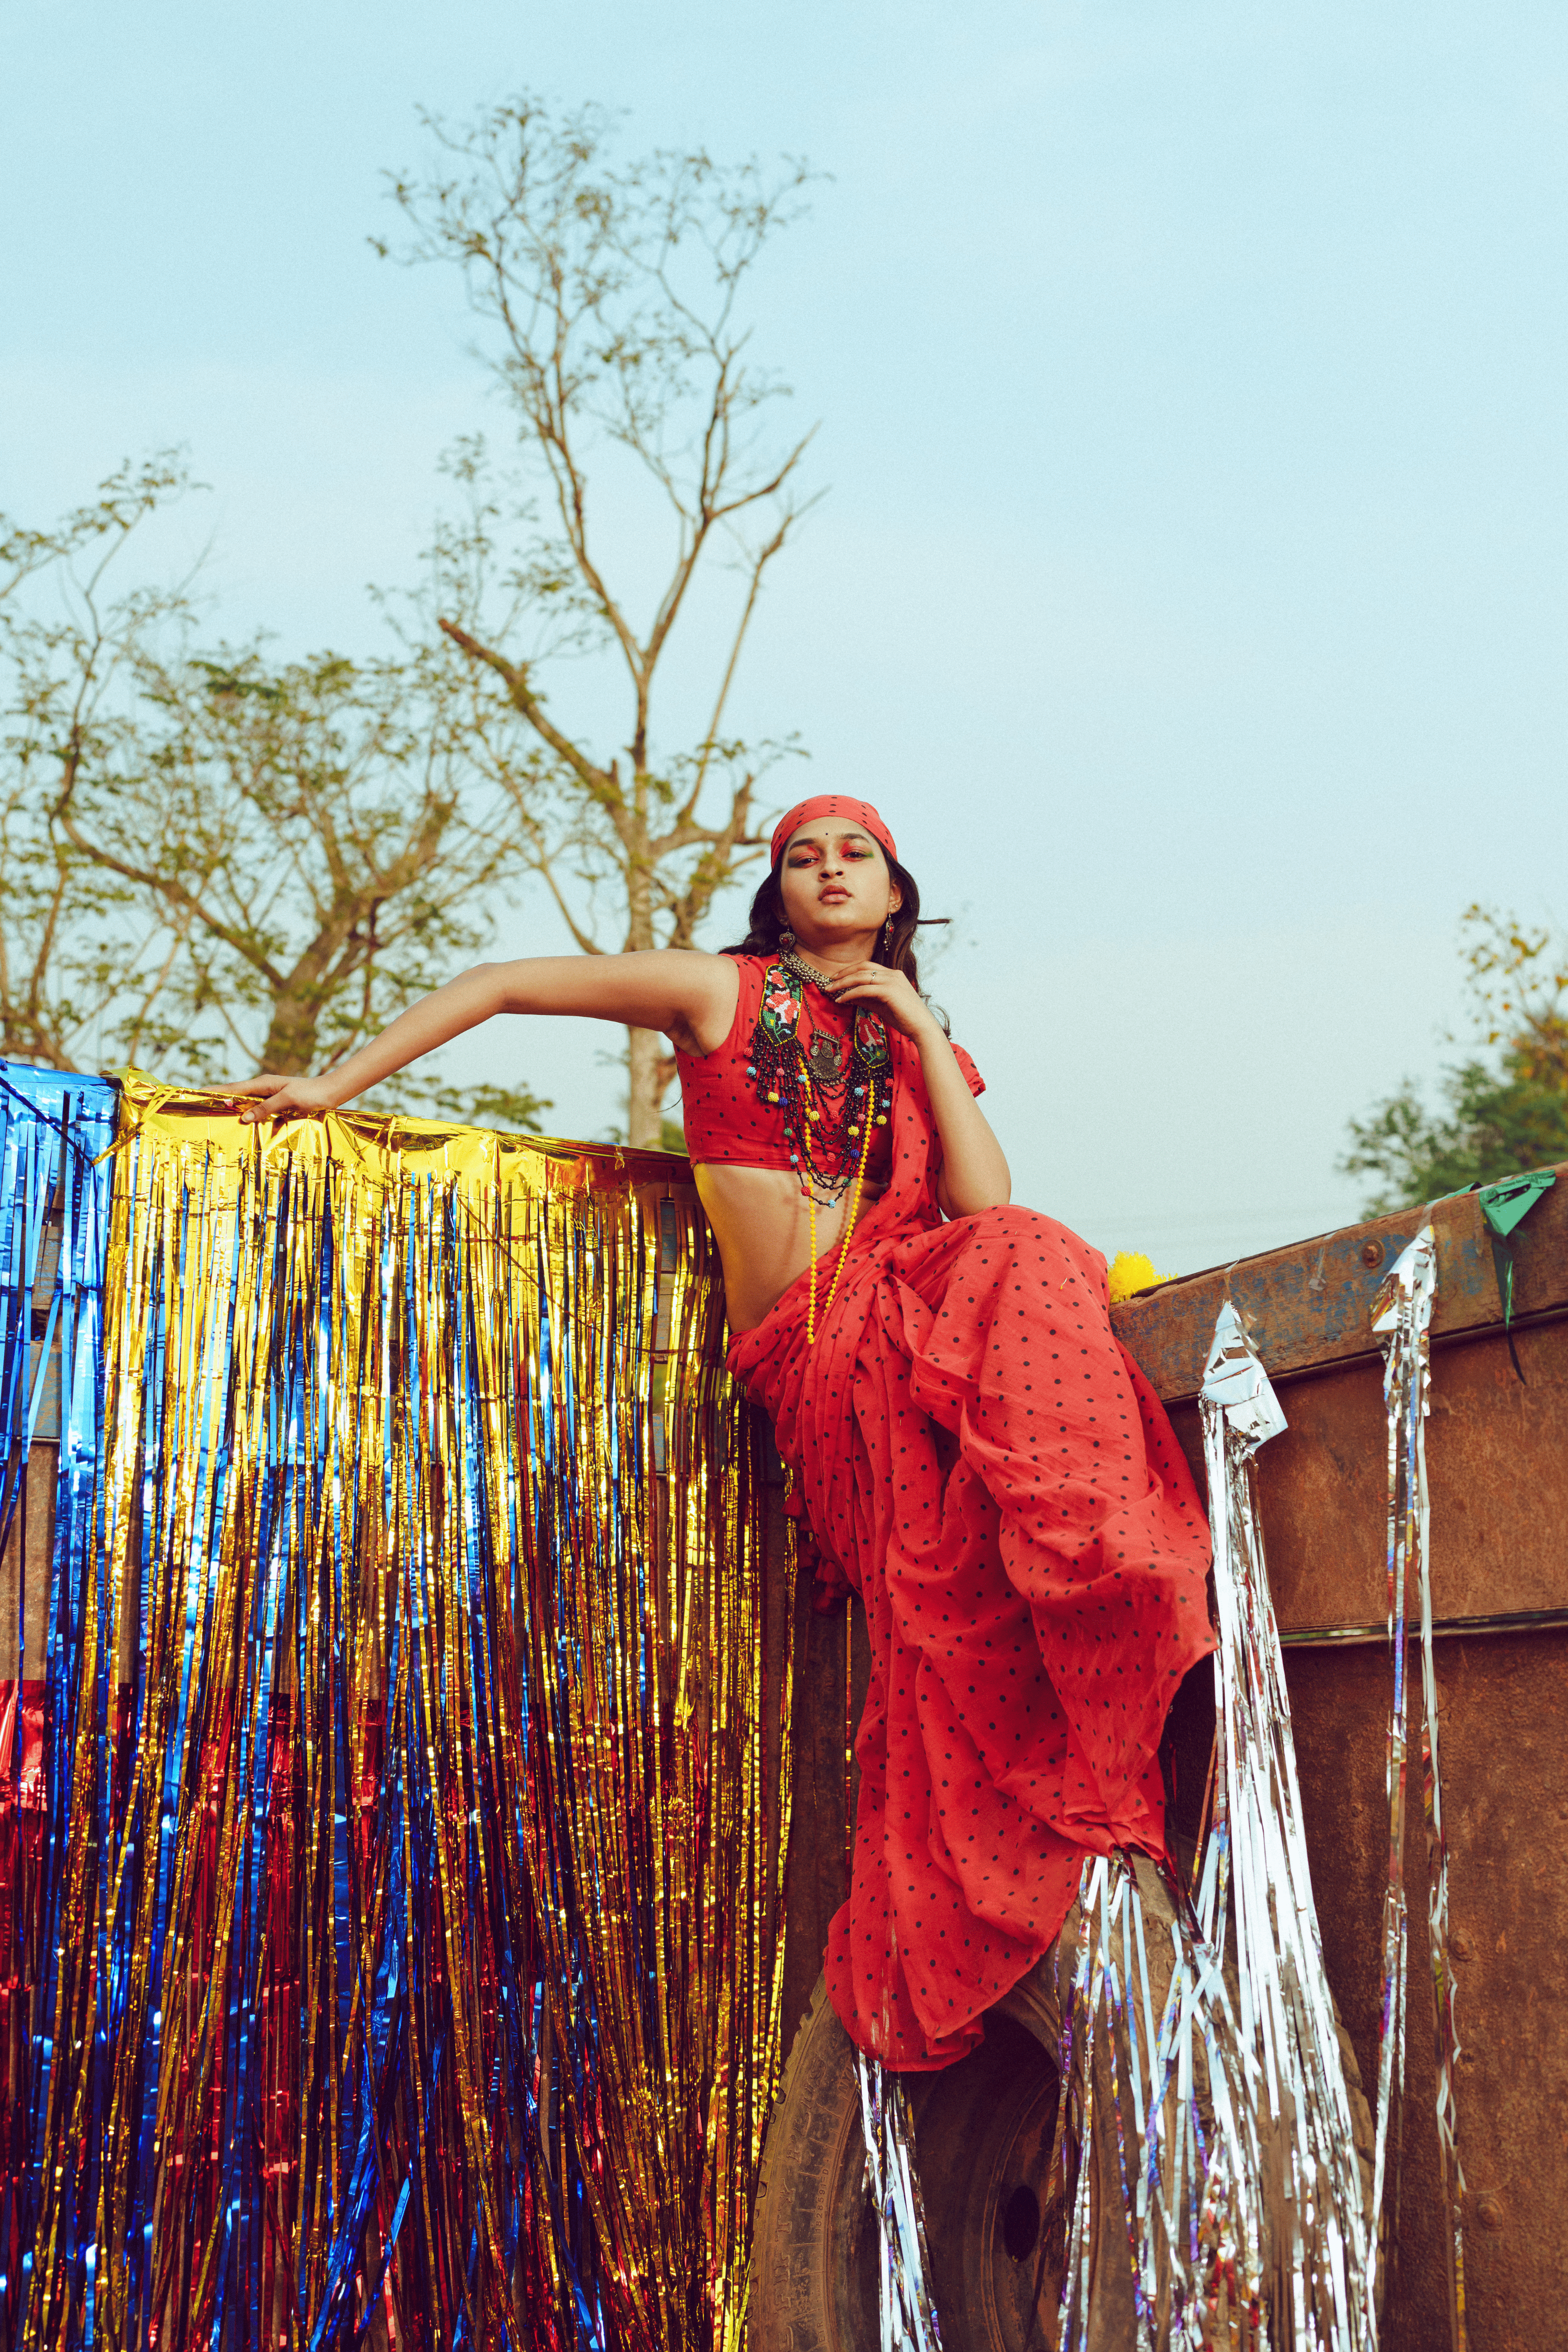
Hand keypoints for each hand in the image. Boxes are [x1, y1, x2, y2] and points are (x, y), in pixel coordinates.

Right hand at [207, 1072, 345, 1124]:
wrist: (330, 1093)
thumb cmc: (311, 1094)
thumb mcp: (288, 1100)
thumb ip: (266, 1107)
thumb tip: (243, 1118)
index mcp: (263, 1083)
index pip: (233, 1087)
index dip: (216, 1091)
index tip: (198, 1092)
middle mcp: (263, 1087)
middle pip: (235, 1094)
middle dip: (218, 1099)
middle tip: (200, 1107)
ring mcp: (269, 1095)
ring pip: (244, 1102)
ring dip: (231, 1108)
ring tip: (214, 1116)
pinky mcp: (276, 1103)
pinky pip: (255, 1108)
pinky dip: (245, 1114)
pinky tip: (241, 1122)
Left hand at [821, 962, 937, 1041]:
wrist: (922, 1028)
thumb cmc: (904, 1019)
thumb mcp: (881, 1006)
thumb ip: (866, 999)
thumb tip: (848, 996)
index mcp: (893, 975)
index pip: (867, 966)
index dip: (850, 970)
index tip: (837, 978)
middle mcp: (893, 974)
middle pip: (862, 967)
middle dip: (843, 974)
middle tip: (829, 982)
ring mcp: (892, 981)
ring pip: (861, 977)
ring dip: (843, 983)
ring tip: (830, 990)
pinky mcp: (889, 991)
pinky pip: (863, 990)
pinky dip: (850, 994)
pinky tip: (841, 1000)